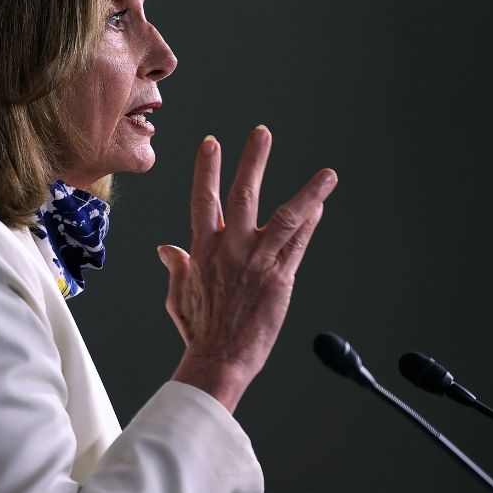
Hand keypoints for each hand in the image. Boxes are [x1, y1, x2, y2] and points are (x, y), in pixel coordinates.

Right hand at [158, 125, 336, 411]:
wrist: (219, 358)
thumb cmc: (199, 330)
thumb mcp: (178, 295)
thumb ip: (177, 267)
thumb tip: (165, 249)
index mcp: (203, 249)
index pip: (204, 199)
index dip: (207, 169)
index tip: (212, 143)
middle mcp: (230, 248)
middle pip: (243, 195)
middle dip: (252, 161)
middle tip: (262, 134)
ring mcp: (257, 261)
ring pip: (286, 217)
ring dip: (308, 193)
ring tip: (327, 174)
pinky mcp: (280, 277)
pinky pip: (298, 243)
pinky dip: (309, 223)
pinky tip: (320, 205)